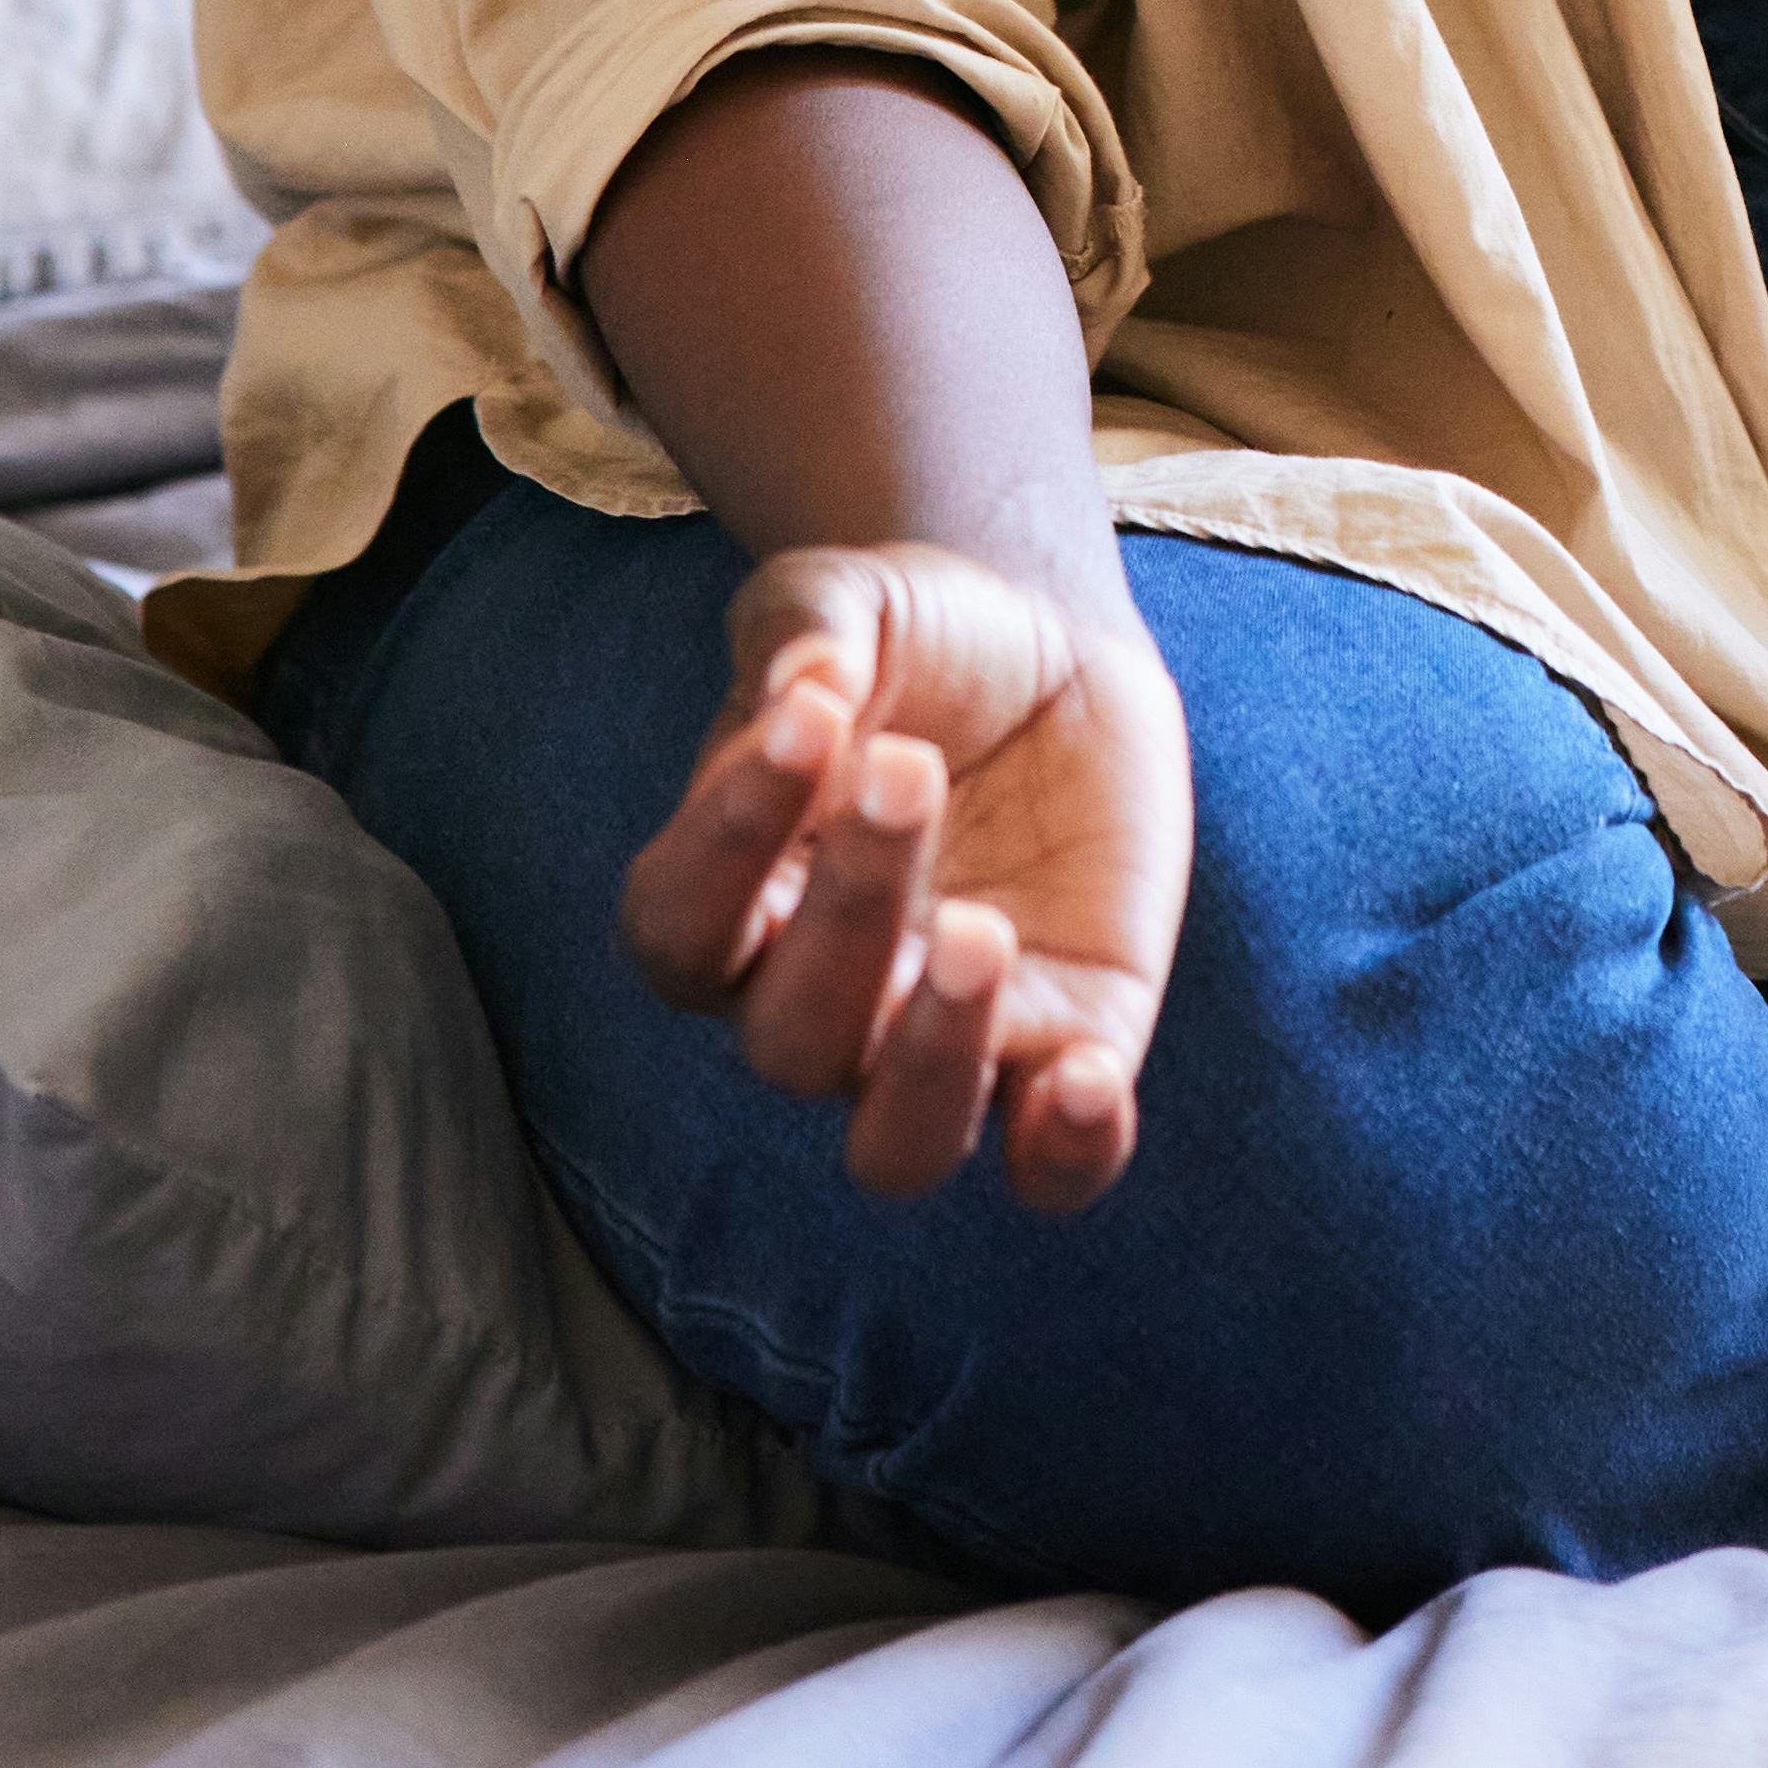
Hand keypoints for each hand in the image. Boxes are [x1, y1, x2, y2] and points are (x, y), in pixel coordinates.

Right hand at [612, 538, 1197, 1208]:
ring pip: (896, 1142)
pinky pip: (1051, 1167)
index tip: (806, 722)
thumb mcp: (851, 600)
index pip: (679, 930)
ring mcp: (943, 1039)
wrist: (1051, 652)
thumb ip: (804, 631)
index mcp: (732, 903)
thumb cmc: (916, 639)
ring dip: (930, 1062)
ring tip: (983, 936)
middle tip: (909, 770)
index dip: (723, 844)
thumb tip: (801, 687)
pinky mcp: (1069, 1043)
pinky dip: (1066, 1148)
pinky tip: (1088, 1077)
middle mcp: (819, 1001)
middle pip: (792, 1037)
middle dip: (847, 911)